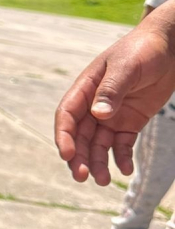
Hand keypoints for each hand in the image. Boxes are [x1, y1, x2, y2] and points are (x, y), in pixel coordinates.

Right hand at [54, 12, 174, 185]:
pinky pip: (121, 145)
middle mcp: (94, 104)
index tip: (68, 155)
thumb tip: (99, 115)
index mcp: (86, 88)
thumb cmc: (143, 49)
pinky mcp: (130, 122)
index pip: (67, 115)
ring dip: (98, 162)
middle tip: (83, 177)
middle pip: (79, 135)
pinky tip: (125, 170)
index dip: (64, 136)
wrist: (170, 47)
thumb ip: (111, 90)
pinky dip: (121, 158)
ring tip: (103, 181)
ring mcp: (112, 114)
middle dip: (79, 157)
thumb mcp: (127, 67)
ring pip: (98, 144)